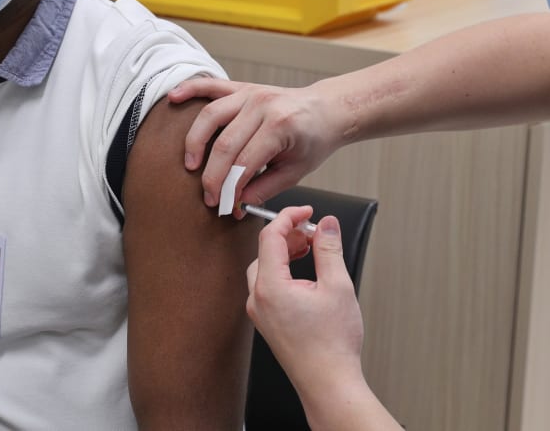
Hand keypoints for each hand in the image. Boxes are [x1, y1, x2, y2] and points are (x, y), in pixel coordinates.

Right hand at [168, 78, 339, 213]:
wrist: (326, 109)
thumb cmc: (313, 140)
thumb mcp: (296, 171)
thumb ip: (265, 188)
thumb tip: (237, 203)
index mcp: (281, 126)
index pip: (245, 162)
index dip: (230, 187)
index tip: (223, 205)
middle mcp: (263, 105)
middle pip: (225, 143)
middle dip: (212, 174)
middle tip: (207, 196)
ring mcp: (250, 93)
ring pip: (211, 115)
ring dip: (195, 142)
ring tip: (190, 165)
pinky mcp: (241, 88)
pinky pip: (211, 85)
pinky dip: (189, 89)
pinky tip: (173, 98)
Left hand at [246, 206, 363, 396]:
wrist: (329, 383)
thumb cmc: (332, 344)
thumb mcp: (337, 286)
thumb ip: (329, 249)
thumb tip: (326, 224)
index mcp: (270, 286)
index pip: (269, 237)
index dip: (288, 217)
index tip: (307, 212)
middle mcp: (257, 298)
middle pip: (265, 251)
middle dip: (289, 235)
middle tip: (314, 231)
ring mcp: (259, 312)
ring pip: (264, 268)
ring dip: (285, 253)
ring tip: (311, 250)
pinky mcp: (266, 321)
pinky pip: (267, 285)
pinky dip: (283, 272)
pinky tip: (304, 274)